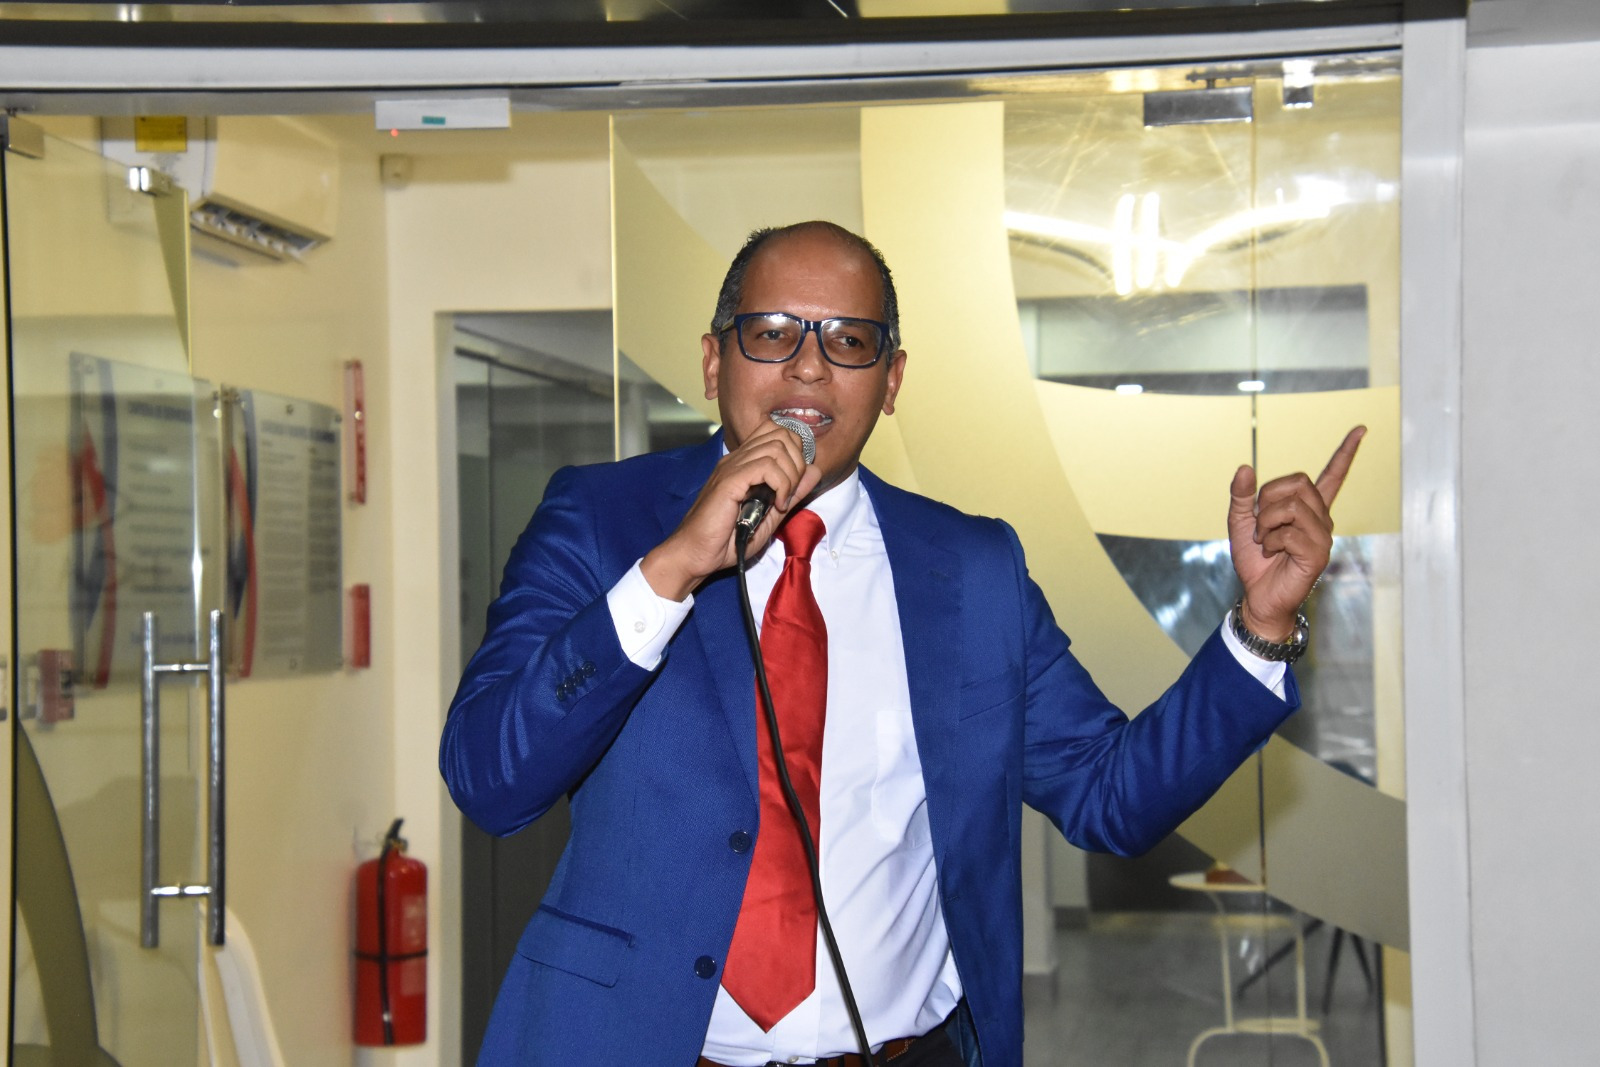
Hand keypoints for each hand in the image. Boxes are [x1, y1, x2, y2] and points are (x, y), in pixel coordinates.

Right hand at [641, 421, 821, 600]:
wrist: (694, 555)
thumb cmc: (725, 541)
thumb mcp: (770, 516)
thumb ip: (792, 493)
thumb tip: (815, 471)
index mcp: (743, 463)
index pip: (777, 433)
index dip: (796, 453)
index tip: (796, 484)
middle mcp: (737, 459)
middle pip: (781, 434)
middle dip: (798, 462)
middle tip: (792, 492)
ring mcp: (731, 467)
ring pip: (777, 447)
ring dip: (791, 475)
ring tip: (784, 501)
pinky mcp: (729, 481)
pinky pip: (766, 466)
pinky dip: (781, 484)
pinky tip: (777, 505)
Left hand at [1227, 426, 1365, 640]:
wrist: (1257, 595)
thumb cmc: (1256, 560)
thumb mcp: (1241, 522)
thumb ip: (1242, 495)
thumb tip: (1245, 467)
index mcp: (1308, 509)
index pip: (1332, 475)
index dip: (1346, 453)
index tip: (1361, 429)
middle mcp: (1322, 519)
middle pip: (1298, 482)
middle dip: (1267, 499)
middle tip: (1260, 525)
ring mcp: (1323, 536)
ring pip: (1291, 507)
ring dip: (1266, 523)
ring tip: (1265, 541)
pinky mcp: (1318, 553)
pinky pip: (1289, 532)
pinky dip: (1271, 541)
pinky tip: (1273, 553)